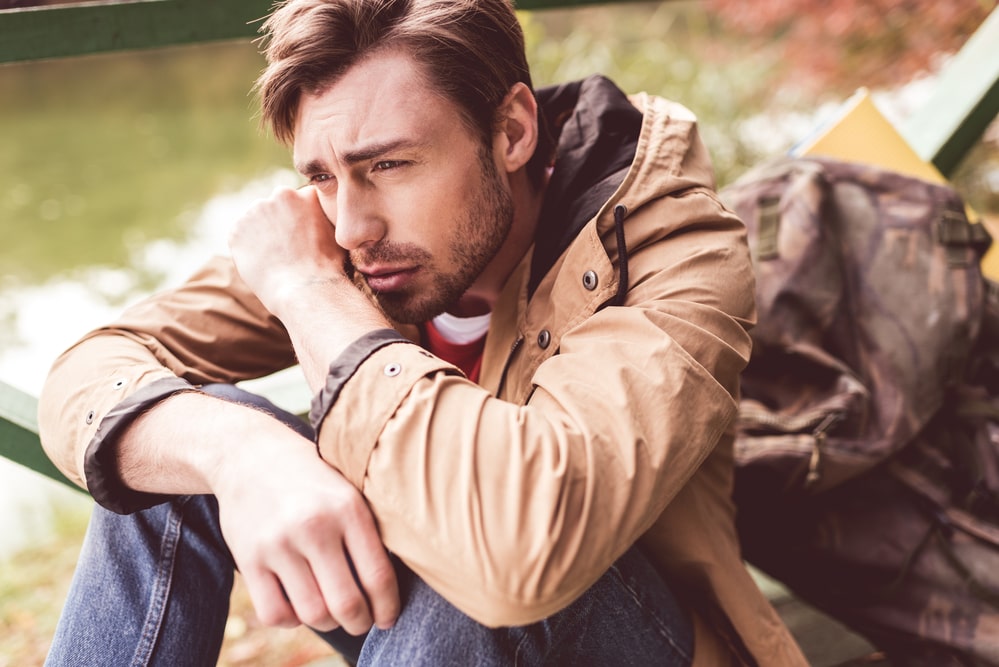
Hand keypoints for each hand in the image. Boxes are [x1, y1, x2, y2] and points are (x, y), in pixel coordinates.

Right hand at [212, 430, 399, 634]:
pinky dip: (291, 620)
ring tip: (331, 613)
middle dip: (359, 622)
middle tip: (361, 621)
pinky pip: (275, 613)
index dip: (387, 607)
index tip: (388, 618)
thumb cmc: (311, 479)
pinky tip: (298, 606)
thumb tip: (391, 588)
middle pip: (346, 603)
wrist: (250, 455)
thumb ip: (367, 531)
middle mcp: (314, 526)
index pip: (377, 575)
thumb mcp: (347, 491)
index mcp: (348, 508)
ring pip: (312, 613)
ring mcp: (278, 544)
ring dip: (327, 623)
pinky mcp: (248, 558)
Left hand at [229, 185, 348, 318]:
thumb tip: (319, 217)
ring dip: (262, 234)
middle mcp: (280, 195)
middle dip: (279, 223)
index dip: (300, 220)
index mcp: (306, 194)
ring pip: (256, 220)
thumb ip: (323, 217)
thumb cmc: (327, 267)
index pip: (298, 201)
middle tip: (288, 248)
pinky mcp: (237, 229)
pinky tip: (263, 263)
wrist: (304, 289)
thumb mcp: (336, 233)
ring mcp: (255, 210)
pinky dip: (247, 249)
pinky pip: (240, 237)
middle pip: (275, 207)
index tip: (303, 237)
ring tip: (276, 259)